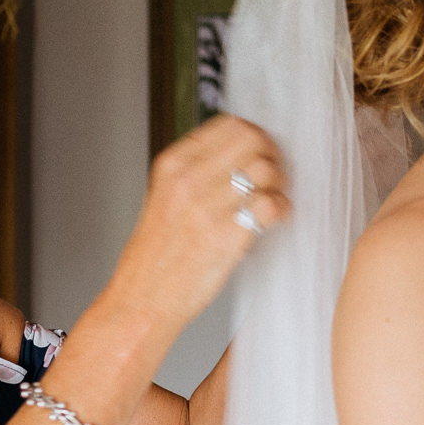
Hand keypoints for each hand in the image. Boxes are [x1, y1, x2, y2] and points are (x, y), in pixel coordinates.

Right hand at [104, 117, 290, 332]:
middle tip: (273, 172)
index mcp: (172, 166)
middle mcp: (189, 180)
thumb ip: (195, 172)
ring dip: (278, 182)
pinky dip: (280, 208)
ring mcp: (208, 206)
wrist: (143, 300)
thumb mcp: (164, 198)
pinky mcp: (227, 235)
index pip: (227, 124)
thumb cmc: (156, 257)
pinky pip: (270, 204)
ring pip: (265, 169)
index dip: (254, 134)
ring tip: (272, 197)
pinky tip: (273, 218)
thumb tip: (238, 154)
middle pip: (251, 139)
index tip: (260, 149)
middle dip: (270, 153)